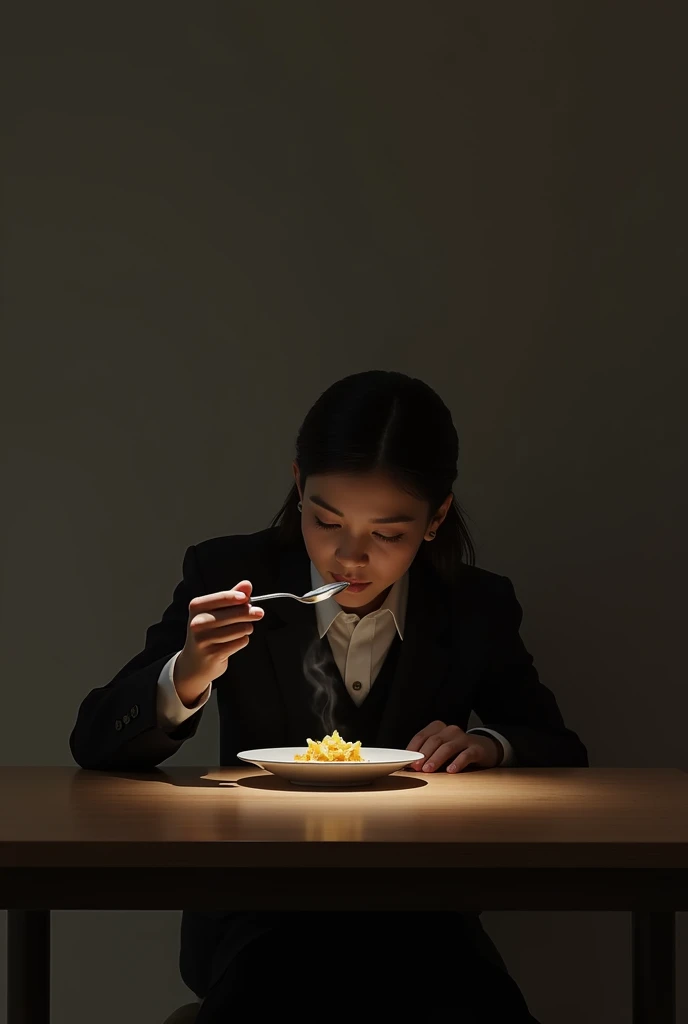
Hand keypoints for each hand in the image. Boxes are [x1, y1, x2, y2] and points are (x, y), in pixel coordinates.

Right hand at [174, 581, 263, 706]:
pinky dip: (242, 640)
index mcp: (197, 607)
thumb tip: (247, 584)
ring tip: (244, 629)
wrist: (194, 662)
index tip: (247, 598)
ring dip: (247, 628)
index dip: (237, 597)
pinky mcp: (213, 653)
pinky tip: (237, 641)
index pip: (222, 597)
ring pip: (239, 629)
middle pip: (234, 613)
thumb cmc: (207, 633)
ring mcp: (203, 639)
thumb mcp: (214, 612)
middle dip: (249, 613)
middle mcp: (197, 622)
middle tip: (258, 613)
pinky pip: (239, 642)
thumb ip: (231, 597)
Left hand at [406, 720, 502, 772]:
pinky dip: (457, 762)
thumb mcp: (440, 749)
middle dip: (423, 755)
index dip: (413, 749)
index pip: (422, 736)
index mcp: (439, 728)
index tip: (407, 761)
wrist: (485, 748)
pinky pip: (466, 755)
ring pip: (448, 747)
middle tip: (416, 767)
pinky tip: (451, 770)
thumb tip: (409, 766)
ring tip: (428, 770)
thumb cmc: (457, 751)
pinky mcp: (476, 749)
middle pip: (434, 741)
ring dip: (436, 759)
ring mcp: (464, 738)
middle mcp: (451, 731)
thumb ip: (427, 755)